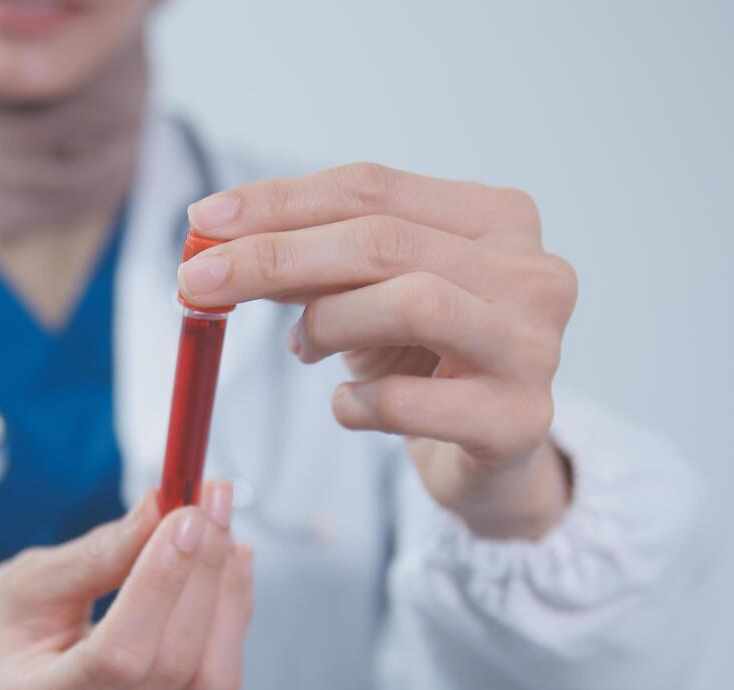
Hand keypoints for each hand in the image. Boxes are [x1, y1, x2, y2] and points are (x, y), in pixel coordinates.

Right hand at [0, 484, 252, 689]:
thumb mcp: (29, 580)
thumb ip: (100, 553)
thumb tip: (164, 507)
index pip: (116, 659)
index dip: (160, 585)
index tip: (184, 515)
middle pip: (170, 667)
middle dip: (201, 575)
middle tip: (210, 500)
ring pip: (207, 679)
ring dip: (224, 593)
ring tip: (220, 525)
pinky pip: (214, 683)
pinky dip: (229, 616)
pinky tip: (229, 564)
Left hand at [178, 163, 575, 538]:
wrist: (490, 458)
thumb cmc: (425, 361)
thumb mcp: (368, 298)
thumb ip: (311, 265)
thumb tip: (213, 244)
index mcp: (495, 218)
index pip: (372, 187)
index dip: (279, 201)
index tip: (202, 221)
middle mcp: (532, 271)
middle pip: (384, 241)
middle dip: (275, 257)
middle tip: (198, 282)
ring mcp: (535, 346)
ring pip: (413, 303)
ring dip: (328, 322)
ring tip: (302, 347)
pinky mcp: (519, 420)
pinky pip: (410, 403)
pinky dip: (356, 403)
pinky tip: (346, 405)